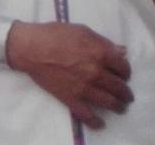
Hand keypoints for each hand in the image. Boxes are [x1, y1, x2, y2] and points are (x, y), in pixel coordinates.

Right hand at [8, 21, 132, 129]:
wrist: (28, 47)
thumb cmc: (53, 34)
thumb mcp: (81, 30)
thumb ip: (102, 42)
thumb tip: (121, 52)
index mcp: (100, 53)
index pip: (123, 67)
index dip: (125, 71)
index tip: (123, 74)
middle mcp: (96, 72)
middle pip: (119, 87)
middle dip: (125, 92)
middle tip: (125, 94)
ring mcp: (84, 87)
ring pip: (109, 102)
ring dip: (118, 106)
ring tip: (120, 108)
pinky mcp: (71, 98)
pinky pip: (87, 114)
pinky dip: (95, 121)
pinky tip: (100, 123)